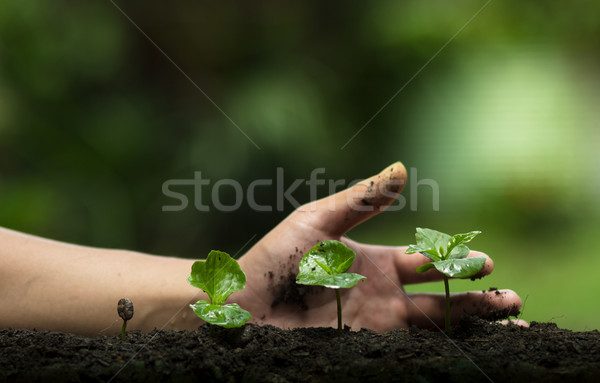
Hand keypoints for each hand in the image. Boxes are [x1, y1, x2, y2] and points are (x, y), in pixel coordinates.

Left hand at [238, 162, 524, 331]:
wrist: (244, 306)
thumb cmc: (275, 259)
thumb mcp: (318, 221)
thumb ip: (361, 199)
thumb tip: (403, 168)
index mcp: (376, 262)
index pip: (427, 261)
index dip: (457, 260)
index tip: (488, 261)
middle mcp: (383, 295)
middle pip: (440, 297)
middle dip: (476, 298)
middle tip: (512, 300)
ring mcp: (376, 324)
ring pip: (434, 326)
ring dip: (471, 326)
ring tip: (510, 327)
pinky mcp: (365, 348)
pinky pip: (410, 349)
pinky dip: (442, 349)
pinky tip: (469, 350)